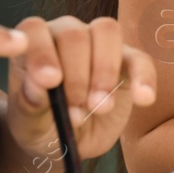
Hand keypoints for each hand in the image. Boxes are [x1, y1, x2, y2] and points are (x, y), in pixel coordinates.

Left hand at [4, 15, 157, 168]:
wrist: (68, 142)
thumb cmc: (41, 127)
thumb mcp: (29, 123)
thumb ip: (30, 102)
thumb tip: (41, 84)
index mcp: (33, 45)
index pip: (34, 30)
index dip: (41, 52)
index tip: (51, 81)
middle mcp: (63, 36)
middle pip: (73, 34)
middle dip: (77, 75)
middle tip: (76, 113)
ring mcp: (98, 45)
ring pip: (106, 32)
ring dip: (105, 70)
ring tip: (101, 107)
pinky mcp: (128, 62)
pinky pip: (140, 59)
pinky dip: (144, 77)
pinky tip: (143, 99)